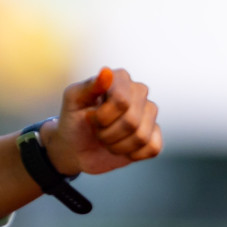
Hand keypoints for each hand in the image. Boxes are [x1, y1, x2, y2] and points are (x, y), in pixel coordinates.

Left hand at [42, 67, 162, 176]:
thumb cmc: (73, 120)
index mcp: (121, 78)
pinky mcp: (154, 135)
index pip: (122, 101)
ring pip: (141, 137)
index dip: (103, 117)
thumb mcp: (72, 101)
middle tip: (97, 130)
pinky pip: (153, 148)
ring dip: (117, 145)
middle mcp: (139, 92)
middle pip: (132, 121)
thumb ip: (88, 86)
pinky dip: (131, 153)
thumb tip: (107, 73)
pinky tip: (122, 148)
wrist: (75, 147)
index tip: (90, 117)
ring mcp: (149, 113)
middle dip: (107, 133)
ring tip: (107, 139)